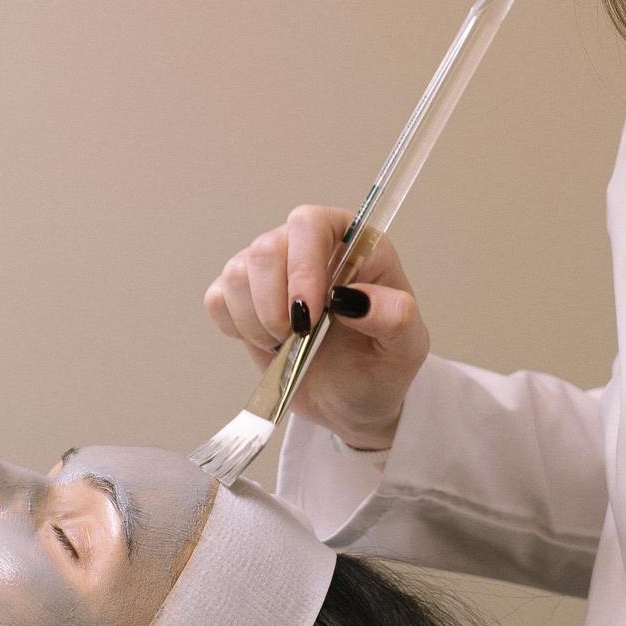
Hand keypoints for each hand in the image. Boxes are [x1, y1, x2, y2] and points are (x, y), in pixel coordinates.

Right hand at [203, 205, 430, 451]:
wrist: (352, 402)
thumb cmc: (381, 366)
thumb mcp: (406, 348)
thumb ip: (395, 317)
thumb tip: (353, 299)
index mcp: (352, 244)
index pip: (311, 223)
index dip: (302, 265)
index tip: (310, 313)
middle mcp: (308, 247)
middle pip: (265, 248)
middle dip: (275, 304)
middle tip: (300, 337)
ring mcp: (271, 271)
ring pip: (237, 272)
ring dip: (257, 320)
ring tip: (287, 343)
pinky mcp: (243, 298)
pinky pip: (218, 298)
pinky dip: (236, 326)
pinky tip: (267, 342)